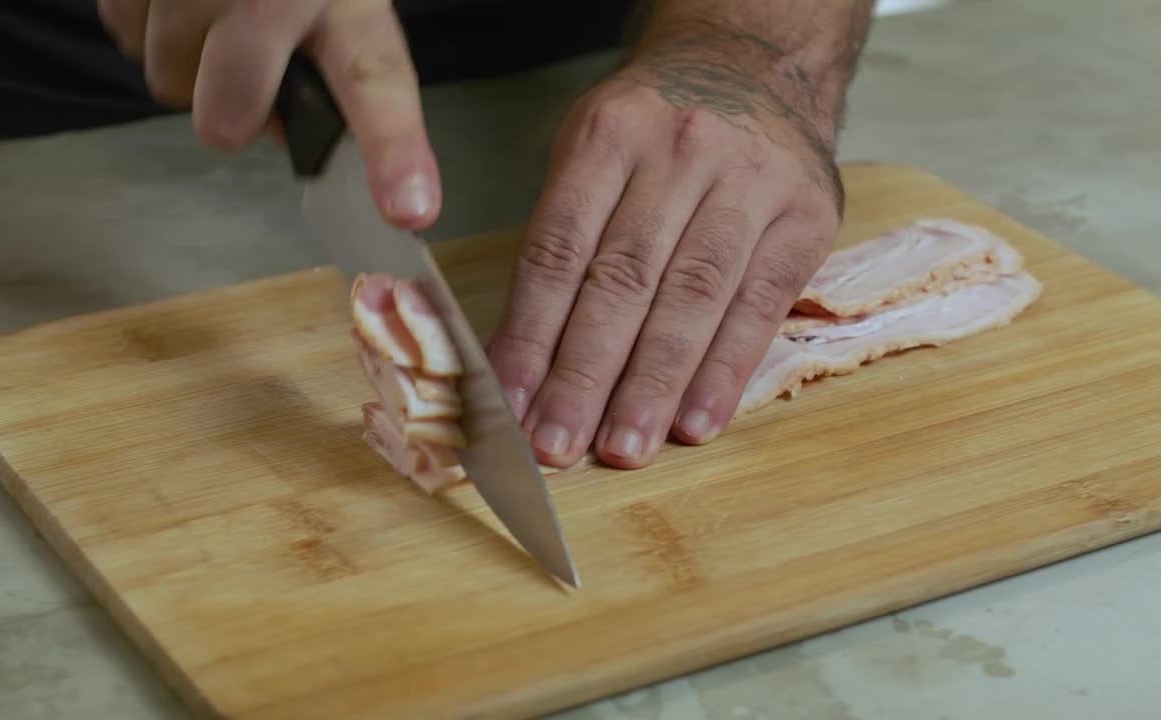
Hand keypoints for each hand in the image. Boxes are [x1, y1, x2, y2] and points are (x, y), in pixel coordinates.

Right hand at [96, 0, 439, 228]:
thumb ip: (332, 61)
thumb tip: (280, 132)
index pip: (376, 79)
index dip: (394, 150)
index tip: (410, 211)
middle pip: (222, 119)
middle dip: (233, 110)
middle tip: (251, 66)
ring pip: (165, 79)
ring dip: (188, 56)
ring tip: (216, 2)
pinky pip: (124, 33)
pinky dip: (148, 20)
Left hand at [487, 41, 844, 469]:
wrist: (757, 68)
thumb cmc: (656, 131)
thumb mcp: (593, 153)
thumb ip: (562, 243)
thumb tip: (518, 359)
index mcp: (608, 137)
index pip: (558, 252)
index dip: (530, 336)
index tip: (509, 406)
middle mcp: (679, 153)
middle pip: (621, 282)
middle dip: (584, 375)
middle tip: (557, 447)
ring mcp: (749, 183)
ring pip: (690, 300)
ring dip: (652, 386)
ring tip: (624, 449)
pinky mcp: (805, 218)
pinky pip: (759, 305)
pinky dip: (724, 371)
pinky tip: (697, 423)